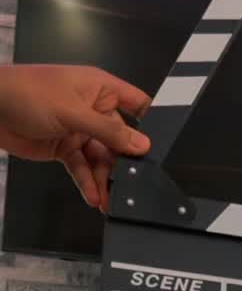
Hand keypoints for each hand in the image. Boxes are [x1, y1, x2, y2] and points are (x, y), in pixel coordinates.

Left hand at [0, 64, 150, 210]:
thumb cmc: (29, 94)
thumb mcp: (74, 112)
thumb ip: (108, 132)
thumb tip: (142, 145)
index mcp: (100, 89)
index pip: (137, 103)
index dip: (151, 122)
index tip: (163, 148)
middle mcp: (94, 109)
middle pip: (120, 140)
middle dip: (125, 163)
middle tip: (134, 187)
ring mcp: (79, 130)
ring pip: (101, 158)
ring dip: (105, 179)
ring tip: (111, 201)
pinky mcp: (64, 148)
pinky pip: (82, 167)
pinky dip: (87, 182)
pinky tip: (94, 197)